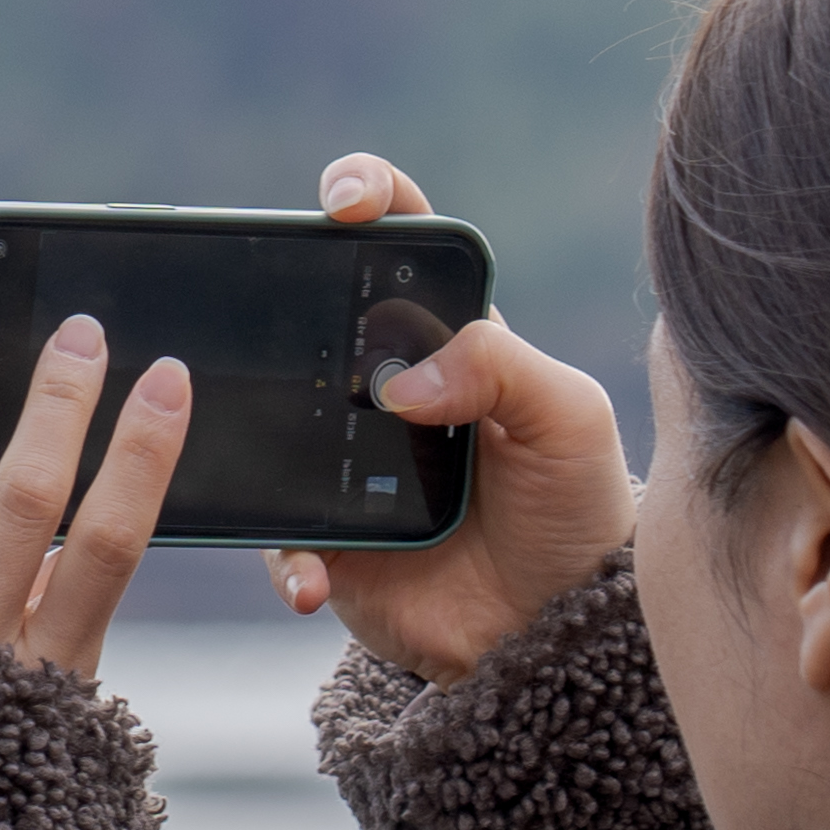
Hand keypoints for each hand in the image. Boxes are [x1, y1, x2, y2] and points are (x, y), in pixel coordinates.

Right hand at [258, 152, 632, 688]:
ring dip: (255, 429)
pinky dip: (285, 556)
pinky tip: (313, 575)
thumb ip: (502, 367)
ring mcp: (341, 461)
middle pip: (310, 315)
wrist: (556, 630)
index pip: (399, 244)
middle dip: (277, 296)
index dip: (368, 199)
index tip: (346, 201)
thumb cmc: (574, 507)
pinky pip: (274, 536)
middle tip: (266, 305)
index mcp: (447, 339)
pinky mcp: (323, 536)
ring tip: (280, 461)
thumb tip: (402, 380)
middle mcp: (383, 389)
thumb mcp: (568, 418)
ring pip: (269, 420)